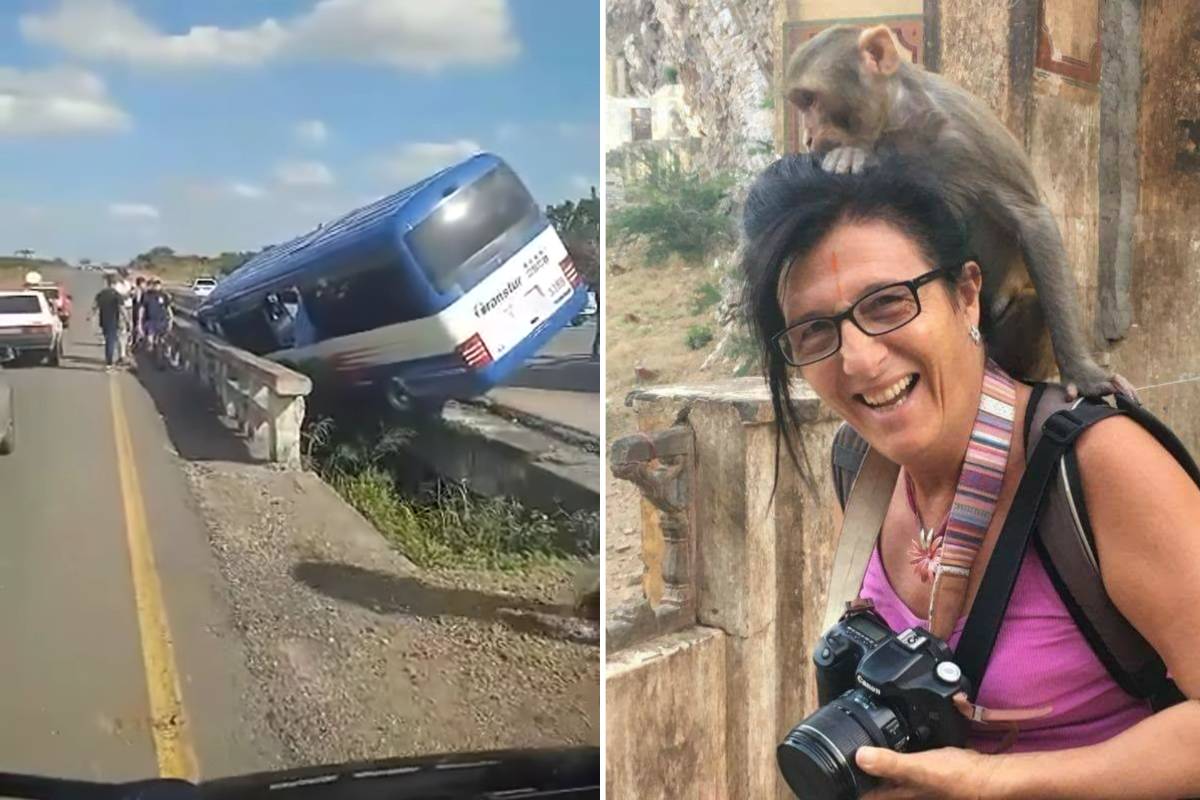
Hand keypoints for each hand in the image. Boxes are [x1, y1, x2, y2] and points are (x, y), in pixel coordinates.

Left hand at [856, 746, 1006, 799]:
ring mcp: (917, 782)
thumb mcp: (919, 769)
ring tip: (860, 749)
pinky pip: (904, 767)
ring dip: (877, 765)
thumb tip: (860, 757)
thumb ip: (891, 764)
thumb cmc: (956, 778)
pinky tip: (893, 743)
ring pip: (889, 777)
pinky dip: (895, 757)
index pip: (868, 794)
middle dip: (861, 776)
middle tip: (841, 760)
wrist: (988, 776)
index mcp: (900, 793)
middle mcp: (906, 790)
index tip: (832, 776)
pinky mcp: (926, 771)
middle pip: (877, 787)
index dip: (850, 786)